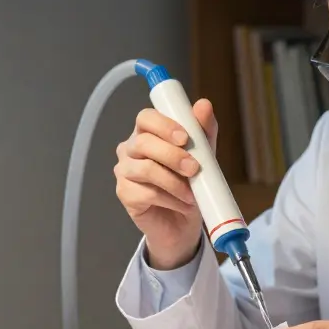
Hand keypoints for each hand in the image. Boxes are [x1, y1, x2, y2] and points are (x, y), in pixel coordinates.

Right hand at [114, 98, 218, 268]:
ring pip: (146, 170)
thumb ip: (203, 132)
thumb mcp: (203, 155)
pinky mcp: (125, 195)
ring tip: (192, 193)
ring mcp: (124, 172)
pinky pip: (146, 193)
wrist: (183, 222)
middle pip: (143, 143)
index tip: (185, 138)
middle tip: (194, 168)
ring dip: (174, 181)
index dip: (164, 125)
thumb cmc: (189, 184)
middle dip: (172, 155)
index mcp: (147, 133)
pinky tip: (182, 204)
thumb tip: (204, 105)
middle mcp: (131, 149)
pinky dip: (170, 199)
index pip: (145, 118)